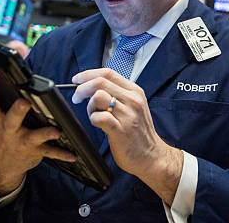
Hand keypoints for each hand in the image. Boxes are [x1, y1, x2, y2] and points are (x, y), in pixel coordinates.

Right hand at [0, 72, 75, 196]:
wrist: (1, 167)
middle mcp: (8, 130)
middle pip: (11, 119)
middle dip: (17, 111)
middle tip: (24, 102)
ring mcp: (22, 142)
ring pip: (34, 136)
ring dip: (44, 134)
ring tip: (55, 131)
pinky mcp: (36, 151)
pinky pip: (50, 153)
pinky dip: (62, 153)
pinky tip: (72, 154)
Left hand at [72, 68, 182, 204]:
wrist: (152, 155)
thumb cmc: (139, 132)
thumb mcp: (134, 107)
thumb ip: (118, 95)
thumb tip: (93, 86)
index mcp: (135, 91)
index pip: (108, 73)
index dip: (88, 74)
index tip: (77, 80)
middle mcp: (132, 100)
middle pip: (100, 82)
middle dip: (82, 88)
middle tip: (76, 98)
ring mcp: (128, 114)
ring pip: (98, 97)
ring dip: (89, 106)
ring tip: (93, 115)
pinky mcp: (120, 129)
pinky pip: (98, 116)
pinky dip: (93, 119)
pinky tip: (98, 124)